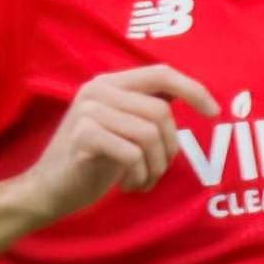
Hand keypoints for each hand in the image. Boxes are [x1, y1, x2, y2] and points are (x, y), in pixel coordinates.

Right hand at [18, 64, 219, 223]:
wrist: (48, 189)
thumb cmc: (92, 160)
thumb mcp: (122, 127)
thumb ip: (146, 107)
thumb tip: (189, 95)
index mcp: (110, 82)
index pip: (161, 73)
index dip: (193, 89)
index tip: (214, 112)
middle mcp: (98, 89)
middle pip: (160, 112)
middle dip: (170, 149)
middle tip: (157, 171)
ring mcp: (88, 111)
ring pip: (150, 134)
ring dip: (155, 167)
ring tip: (143, 180)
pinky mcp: (83, 136)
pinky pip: (132, 154)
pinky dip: (139, 175)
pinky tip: (128, 185)